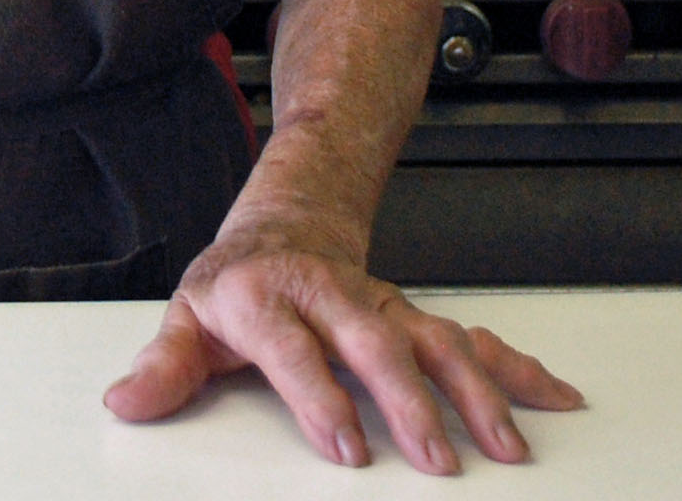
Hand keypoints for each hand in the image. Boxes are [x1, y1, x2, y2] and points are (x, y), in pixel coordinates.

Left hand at [103, 226, 583, 473]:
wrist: (285, 222)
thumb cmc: (235, 285)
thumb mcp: (187, 318)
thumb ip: (163, 367)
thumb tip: (126, 404)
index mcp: (267, 297)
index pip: (294, 348)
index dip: (319, 397)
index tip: (347, 448)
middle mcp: (332, 297)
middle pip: (375, 344)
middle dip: (410, 402)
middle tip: (436, 461)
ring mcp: (380, 305)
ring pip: (436, 340)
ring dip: (476, 391)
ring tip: (507, 446)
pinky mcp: (413, 317)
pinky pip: (471, 341)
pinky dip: (517, 369)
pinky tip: (554, 398)